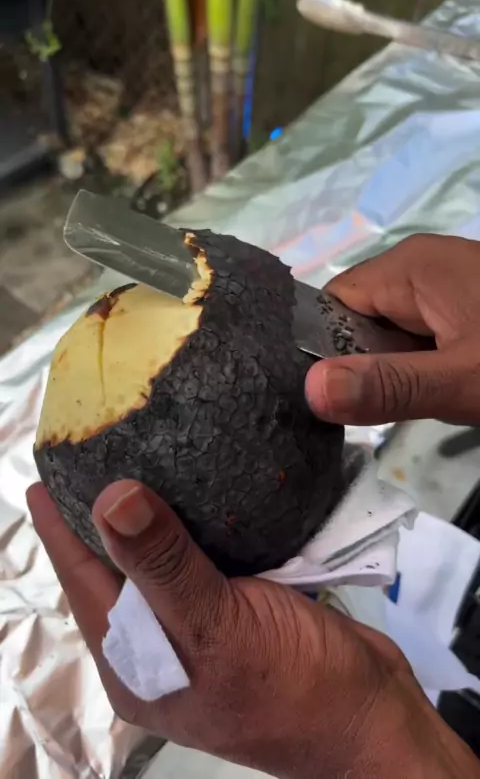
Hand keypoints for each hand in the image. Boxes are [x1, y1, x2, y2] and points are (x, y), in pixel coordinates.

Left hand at [28, 480, 477, 778]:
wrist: (372, 720)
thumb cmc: (290, 687)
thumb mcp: (216, 628)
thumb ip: (162, 565)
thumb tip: (109, 498)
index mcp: (136, 661)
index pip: (81, 580)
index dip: (60, 527)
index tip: (46, 474)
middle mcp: (162, 644)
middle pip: (117, 567)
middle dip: (100, 512)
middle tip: (97, 448)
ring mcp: (204, 626)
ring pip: (164, 559)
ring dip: (154, 512)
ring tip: (143, 453)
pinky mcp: (244, 607)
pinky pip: (208, 557)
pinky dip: (201, 521)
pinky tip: (206, 483)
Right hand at [306, 234, 479, 425]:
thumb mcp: (460, 378)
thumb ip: (390, 385)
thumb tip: (308, 388)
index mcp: (409, 266)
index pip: (331, 304)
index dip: (321, 351)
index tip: (318, 401)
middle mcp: (419, 269)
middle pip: (359, 321)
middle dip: (361, 369)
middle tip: (365, 418)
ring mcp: (443, 290)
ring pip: (391, 336)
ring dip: (392, 374)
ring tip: (401, 410)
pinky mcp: (462, 310)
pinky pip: (419, 340)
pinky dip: (419, 370)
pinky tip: (428, 396)